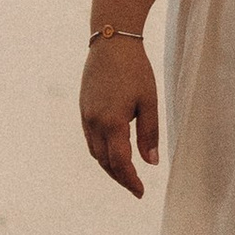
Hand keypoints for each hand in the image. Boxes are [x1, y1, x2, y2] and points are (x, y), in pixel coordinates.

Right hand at [81, 33, 158, 194]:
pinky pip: (90, 139)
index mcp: (112, 122)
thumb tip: (151, 163)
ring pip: (95, 152)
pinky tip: (112, 152)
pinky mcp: (83, 109)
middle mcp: (94, 122)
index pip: (120, 162)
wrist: (111, 41)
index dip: (130, 180)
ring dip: (109, 166)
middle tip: (135, 188)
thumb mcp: (149, 101)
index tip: (141, 193)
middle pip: (104, 162)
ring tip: (126, 174)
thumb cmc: (135, 69)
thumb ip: (149, 134)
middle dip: (120, 177)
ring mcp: (86, 116)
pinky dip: (101, 152)